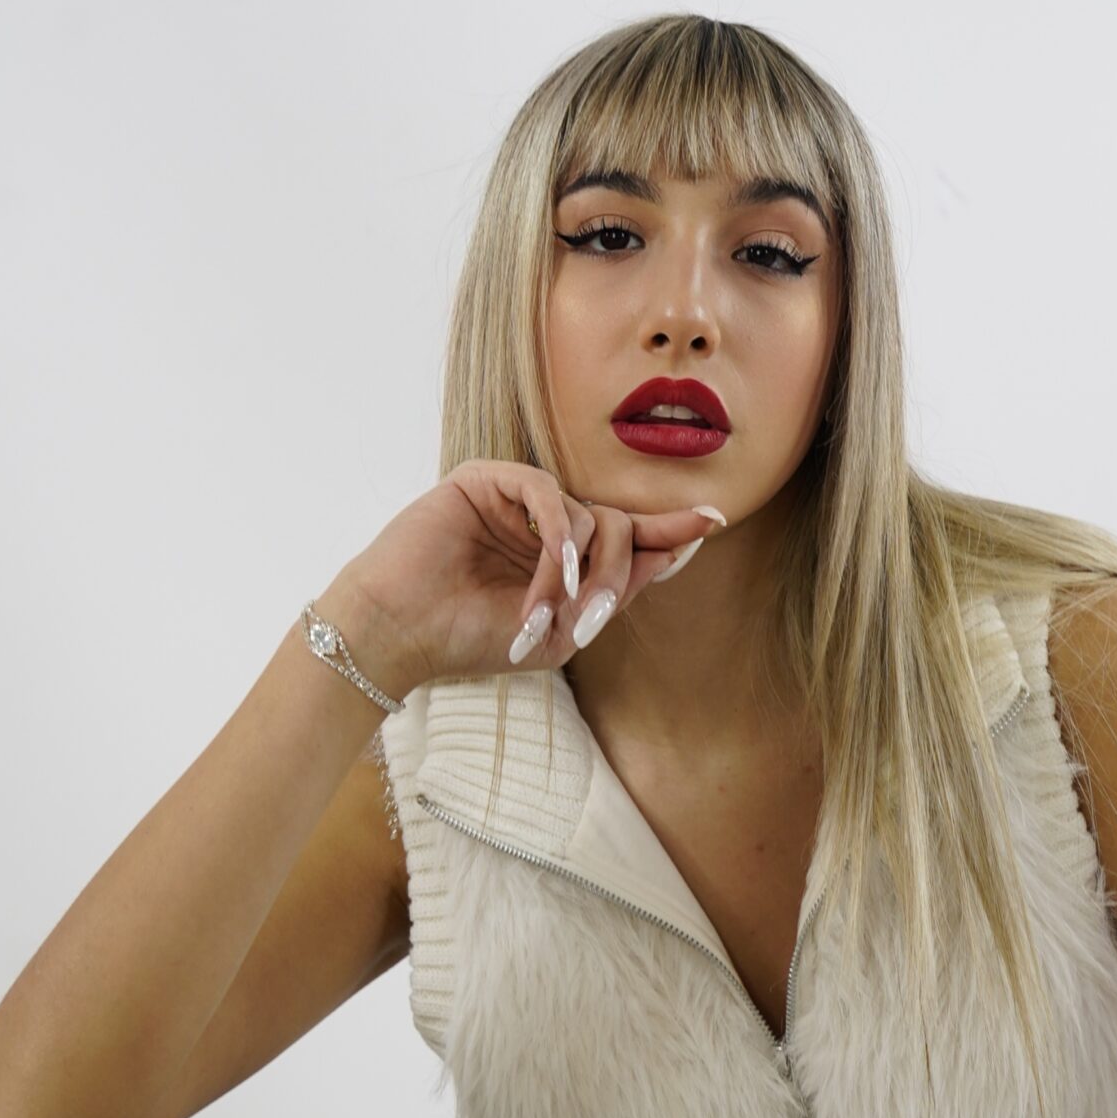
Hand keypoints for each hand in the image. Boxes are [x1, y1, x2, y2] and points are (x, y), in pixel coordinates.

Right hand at [336, 457, 726, 688]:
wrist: (401, 636)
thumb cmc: (472, 638)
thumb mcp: (563, 630)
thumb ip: (616, 591)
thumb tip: (677, 550)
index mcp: (562, 556)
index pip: (628, 537)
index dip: (670, 530)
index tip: (715, 520)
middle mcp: (544, 521)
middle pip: (619, 525)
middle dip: (618, 573)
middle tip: (591, 617)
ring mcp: (515, 498)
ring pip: (589, 513)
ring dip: (579, 572)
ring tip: (550, 613)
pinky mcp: (485, 479)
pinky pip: (547, 492)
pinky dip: (559, 535)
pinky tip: (555, 569)